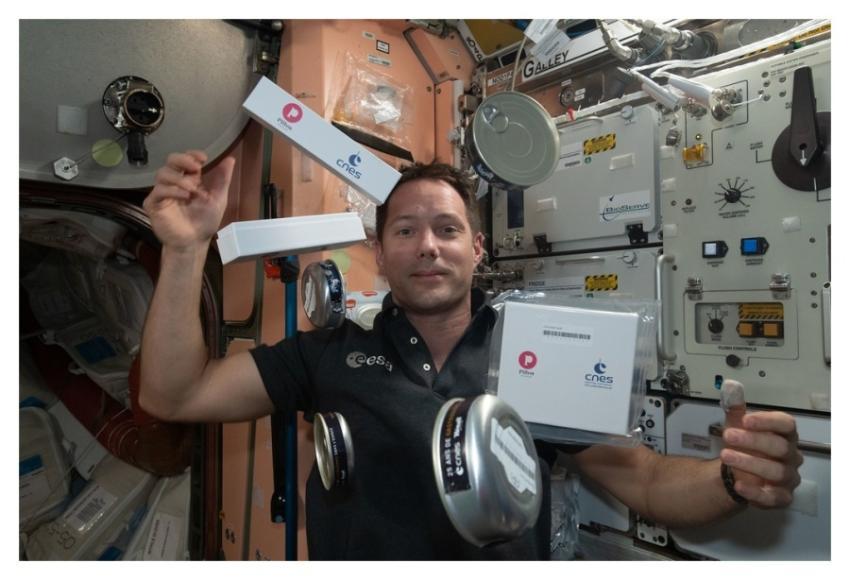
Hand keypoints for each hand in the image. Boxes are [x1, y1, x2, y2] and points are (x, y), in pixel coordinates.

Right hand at [143, 150, 235, 249]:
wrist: (194, 242)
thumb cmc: (205, 221)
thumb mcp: (218, 198)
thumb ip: (223, 179)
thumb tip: (231, 158)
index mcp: (189, 179)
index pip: (185, 159)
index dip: (192, 154)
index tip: (203, 158)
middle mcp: (174, 182)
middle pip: (171, 161)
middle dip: (182, 159)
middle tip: (195, 168)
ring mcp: (163, 192)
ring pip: (163, 173)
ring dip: (179, 178)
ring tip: (192, 190)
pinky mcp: (153, 204)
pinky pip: (158, 191)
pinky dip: (171, 191)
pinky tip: (184, 197)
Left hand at [720, 384, 802, 508]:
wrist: (736, 471)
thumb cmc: (743, 444)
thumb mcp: (736, 424)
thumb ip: (735, 406)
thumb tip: (730, 385)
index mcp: (784, 434)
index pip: (787, 424)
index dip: (767, 421)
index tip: (745, 419)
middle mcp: (791, 456)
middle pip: (780, 447)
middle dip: (753, 441)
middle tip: (727, 435)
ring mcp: (788, 477)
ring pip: (777, 471)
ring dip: (750, 463)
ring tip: (725, 455)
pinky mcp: (781, 497)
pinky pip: (774, 497)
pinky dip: (756, 492)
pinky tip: (738, 485)